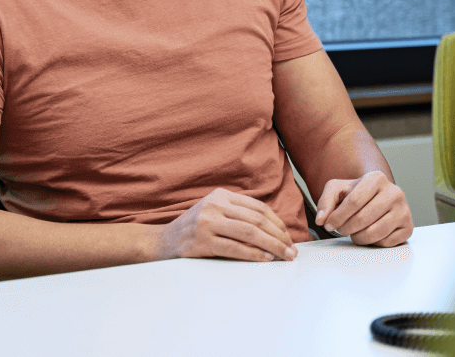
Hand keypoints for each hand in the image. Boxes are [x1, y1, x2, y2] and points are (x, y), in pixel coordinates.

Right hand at [154, 188, 296, 262]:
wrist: (162, 242)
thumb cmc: (192, 230)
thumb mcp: (214, 212)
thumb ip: (237, 214)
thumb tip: (274, 230)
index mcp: (220, 195)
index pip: (258, 207)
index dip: (278, 223)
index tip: (288, 237)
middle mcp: (214, 205)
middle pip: (257, 219)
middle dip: (279, 236)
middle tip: (292, 250)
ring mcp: (207, 222)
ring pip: (250, 233)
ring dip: (272, 246)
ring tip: (284, 256)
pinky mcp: (203, 241)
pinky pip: (235, 248)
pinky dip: (254, 254)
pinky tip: (265, 259)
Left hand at [315, 171, 412, 246]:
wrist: (378, 199)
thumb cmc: (357, 194)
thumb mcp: (338, 189)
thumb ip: (325, 200)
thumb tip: (321, 219)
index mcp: (377, 178)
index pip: (354, 201)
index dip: (338, 216)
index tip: (328, 225)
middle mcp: (395, 192)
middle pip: (363, 218)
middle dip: (346, 228)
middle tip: (340, 230)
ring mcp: (404, 210)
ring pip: (375, 233)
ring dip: (358, 237)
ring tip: (353, 232)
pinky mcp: (408, 227)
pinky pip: (386, 242)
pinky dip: (373, 243)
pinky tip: (369, 234)